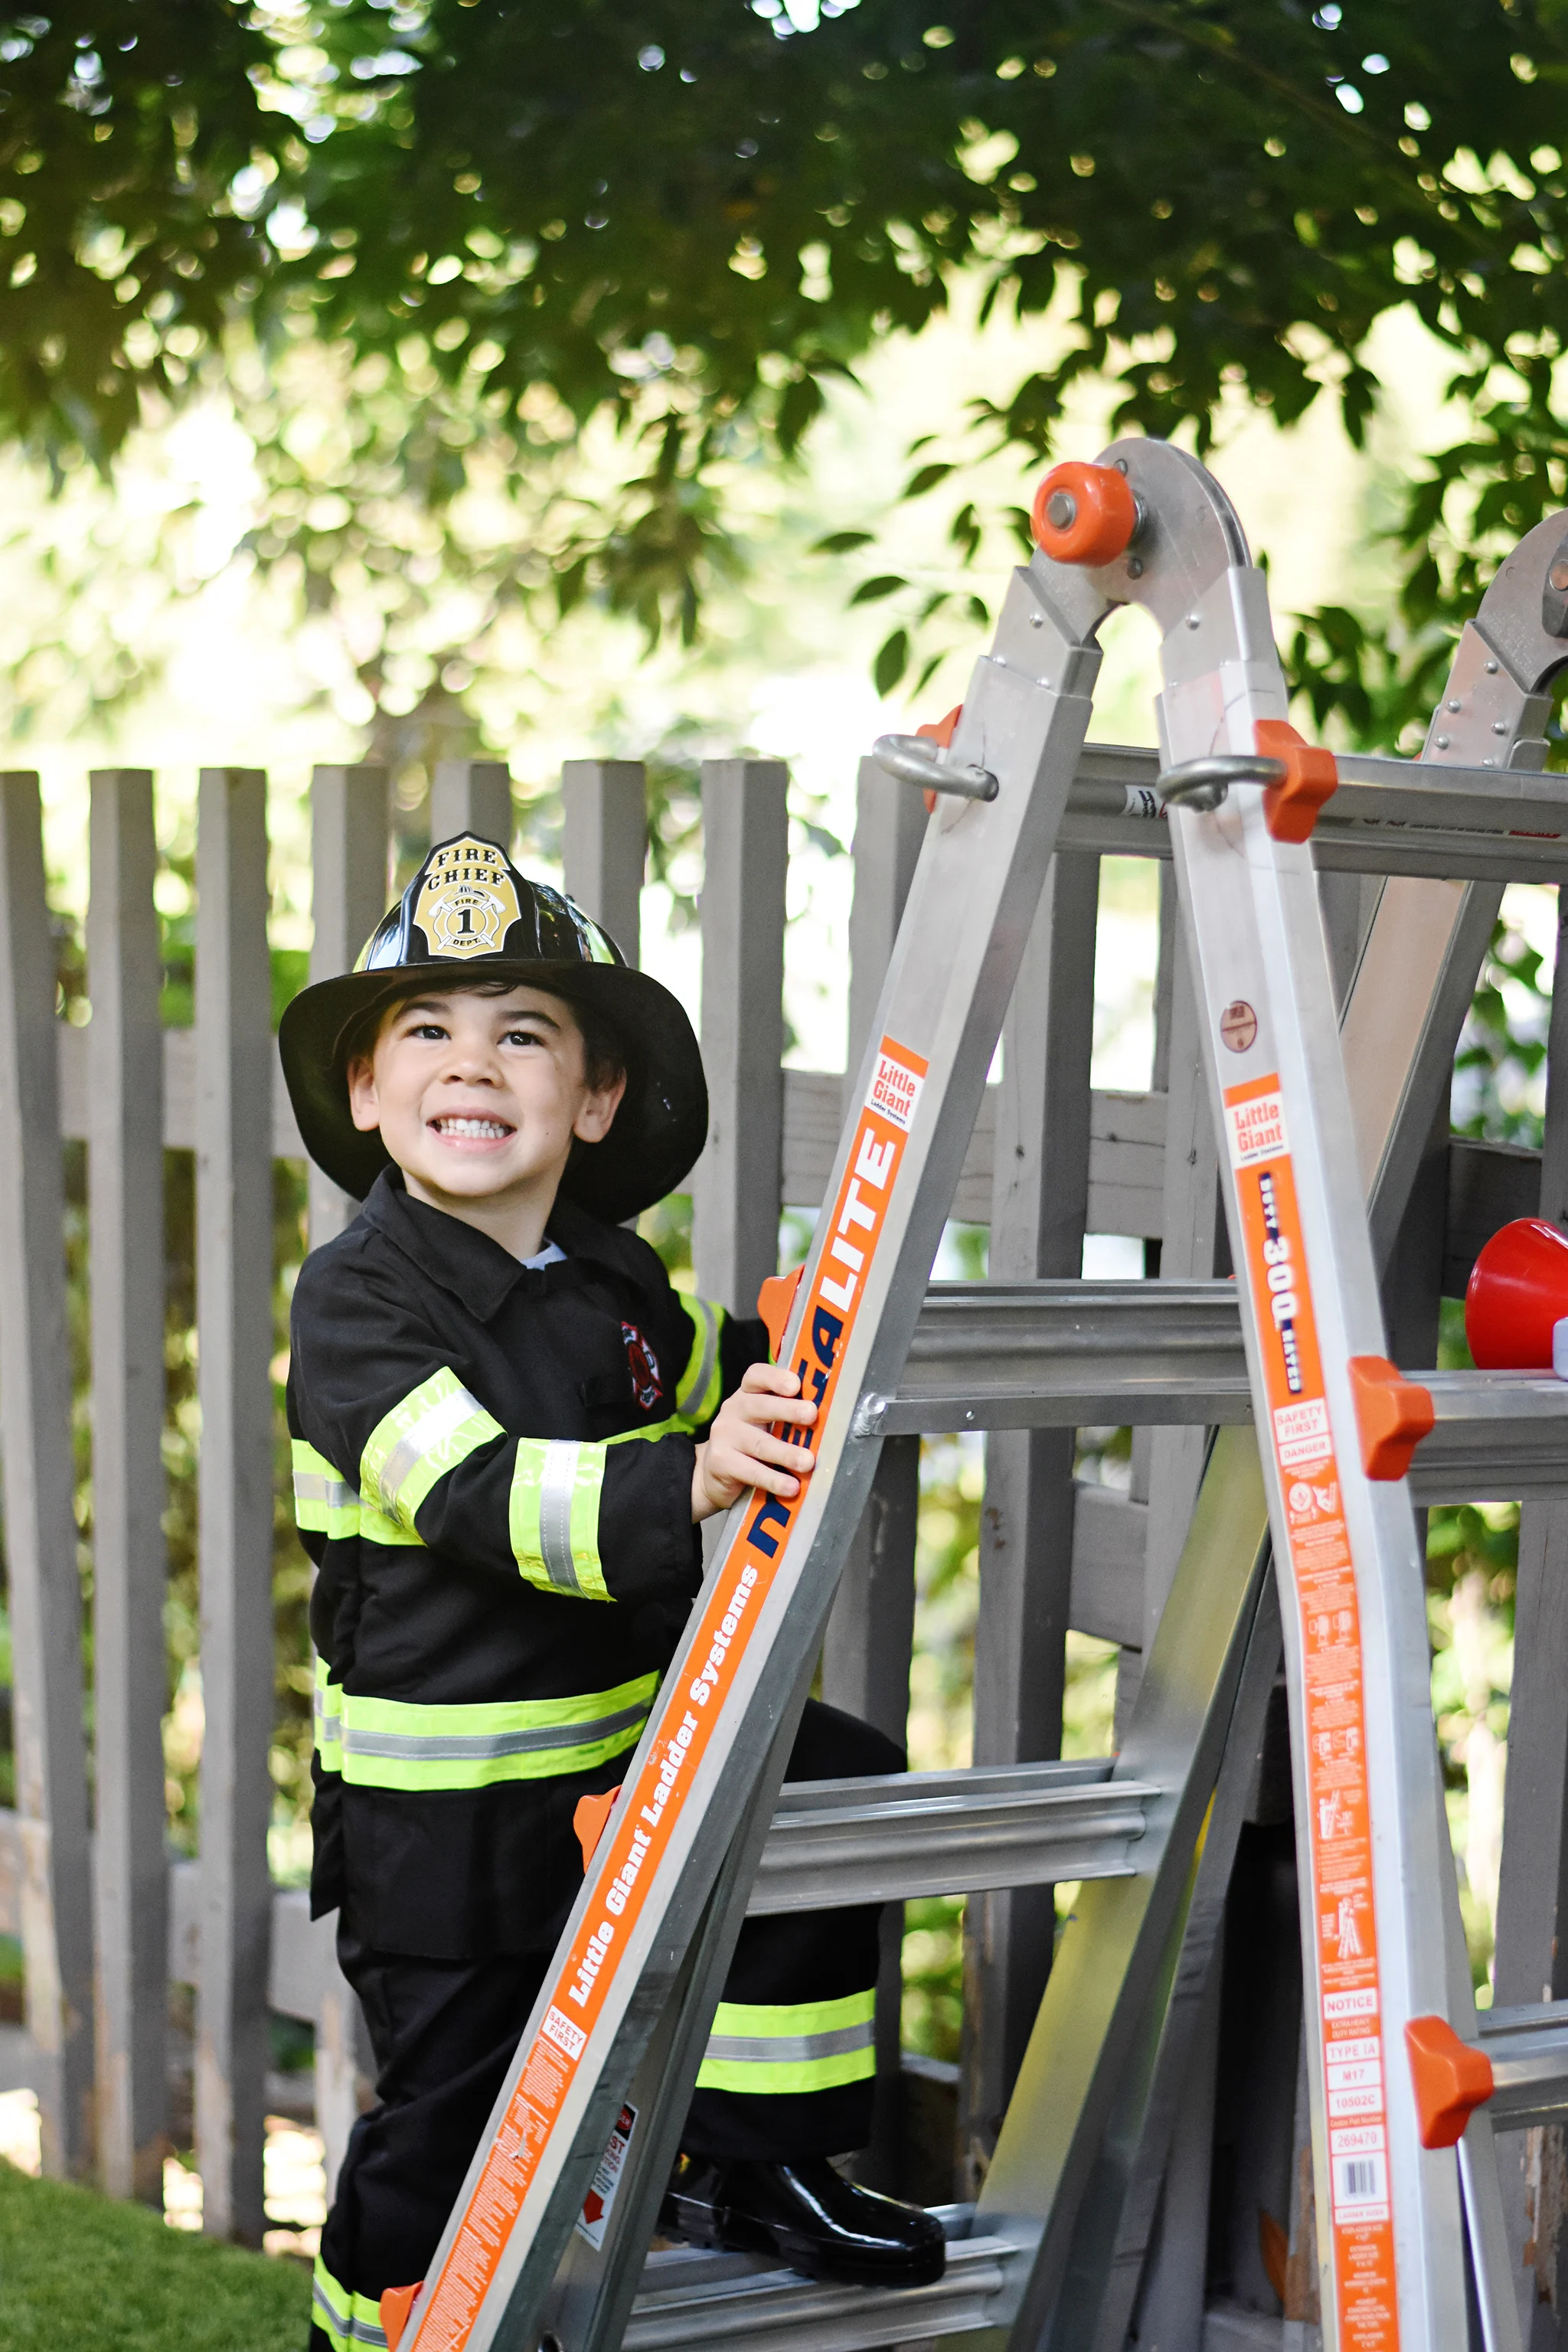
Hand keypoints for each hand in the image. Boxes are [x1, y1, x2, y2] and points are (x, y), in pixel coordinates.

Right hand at [692, 1361, 817, 1522]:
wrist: (712, 1474)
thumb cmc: (750, 1443)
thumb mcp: (765, 1423)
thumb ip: (788, 1417)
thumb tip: (830, 1424)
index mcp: (747, 1394)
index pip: (756, 1376)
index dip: (775, 1378)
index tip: (796, 1385)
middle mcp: (733, 1410)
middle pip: (760, 1406)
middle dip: (788, 1410)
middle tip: (811, 1415)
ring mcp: (725, 1436)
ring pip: (760, 1443)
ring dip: (786, 1453)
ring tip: (808, 1462)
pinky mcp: (721, 1462)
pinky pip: (751, 1471)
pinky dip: (774, 1480)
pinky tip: (791, 1487)